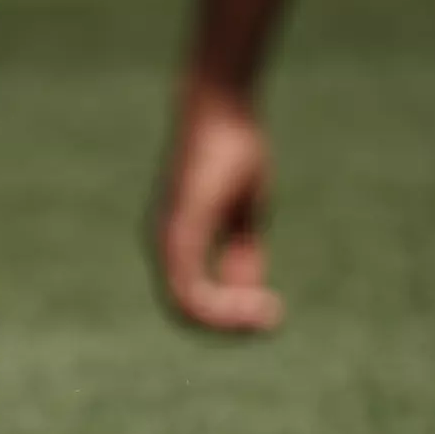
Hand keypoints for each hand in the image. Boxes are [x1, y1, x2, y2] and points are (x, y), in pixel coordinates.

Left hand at [155, 94, 282, 332]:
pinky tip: (253, 302)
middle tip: (270, 321)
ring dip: (228, 319)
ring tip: (266, 316)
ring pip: (186, 305)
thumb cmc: (235, 151)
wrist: (224, 107)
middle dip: (230, 326)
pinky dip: (220, 304)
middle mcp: (165, 245)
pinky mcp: (181, 227)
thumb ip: (242, 254)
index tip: (268, 316)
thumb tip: (247, 292)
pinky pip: (190, 285)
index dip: (228, 317)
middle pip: (186, 312)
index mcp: (177, 244)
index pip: (193, 301)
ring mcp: (168, 237)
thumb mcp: (244, 213)